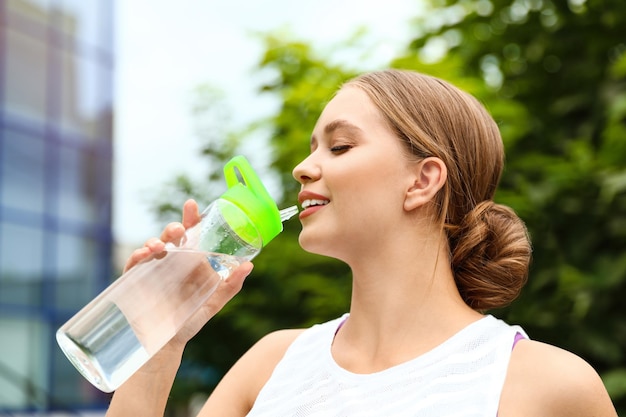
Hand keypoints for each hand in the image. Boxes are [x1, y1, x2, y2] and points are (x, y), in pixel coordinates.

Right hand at [123, 199, 253, 349]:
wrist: (164, 344)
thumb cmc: (188, 321)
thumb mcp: (212, 303)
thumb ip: (230, 286)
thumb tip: (248, 266)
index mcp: (190, 262)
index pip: (192, 235)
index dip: (191, 219)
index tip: (192, 205)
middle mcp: (171, 261)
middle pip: (171, 236)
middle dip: (174, 228)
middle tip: (179, 229)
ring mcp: (152, 268)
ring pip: (152, 245)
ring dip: (155, 240)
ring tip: (161, 245)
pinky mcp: (135, 279)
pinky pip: (134, 262)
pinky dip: (138, 255)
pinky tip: (144, 255)